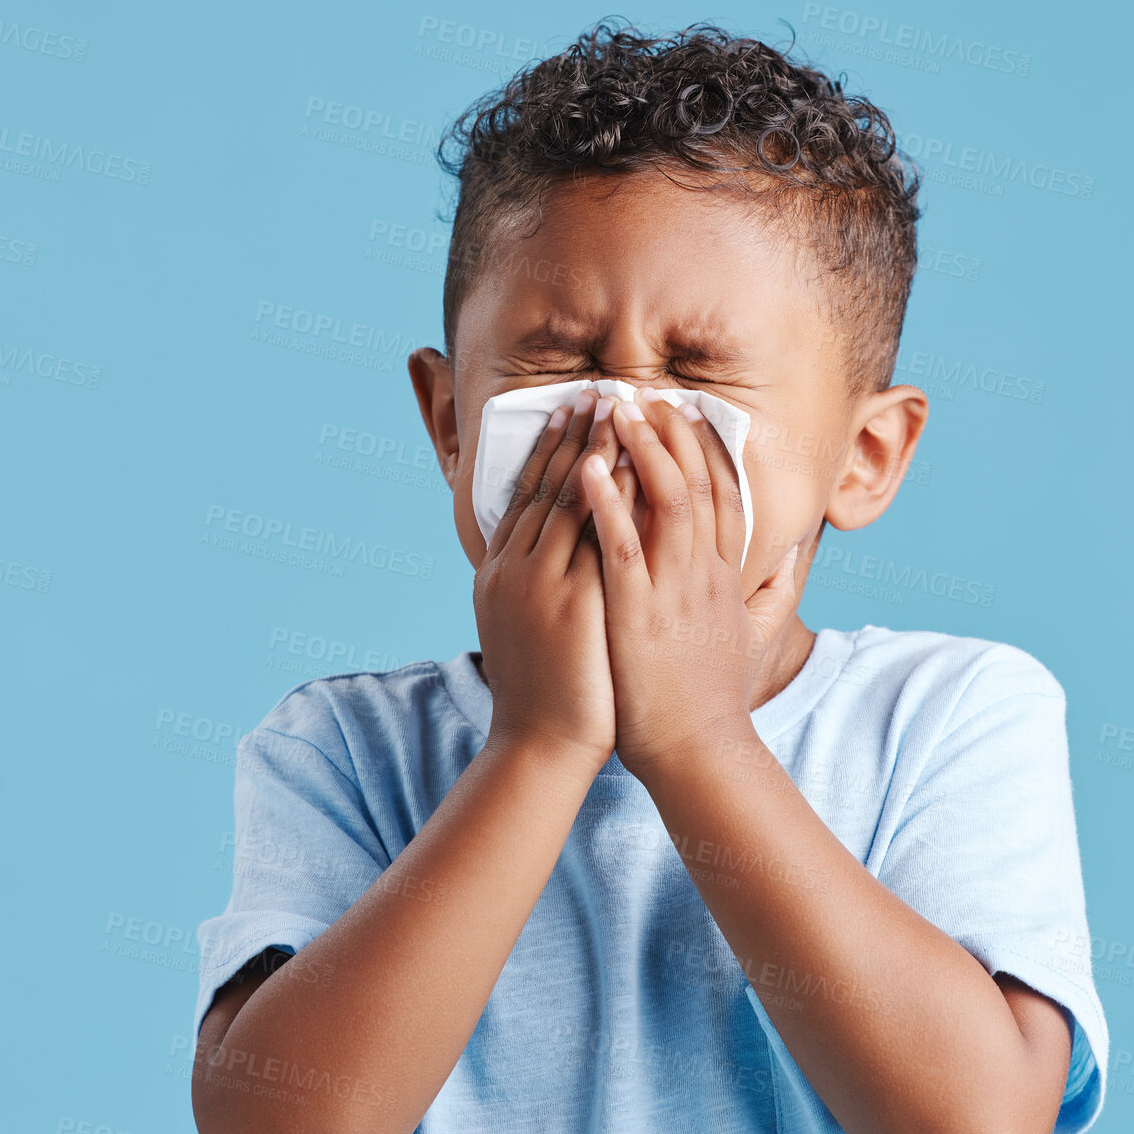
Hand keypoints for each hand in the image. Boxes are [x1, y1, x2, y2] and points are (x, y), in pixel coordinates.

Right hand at [473, 390, 633, 771]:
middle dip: (575, 433)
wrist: (540, 745)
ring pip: (567, 498)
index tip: (574, 409)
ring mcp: (540, 584)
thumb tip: (550, 551)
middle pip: (545, 484)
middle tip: (599, 388)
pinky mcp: (572, 603)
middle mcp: (514, 568)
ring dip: (595, 449)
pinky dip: (611, 496)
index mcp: (501, 571)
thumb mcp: (524, 626)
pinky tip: (632, 465)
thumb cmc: (545, 691)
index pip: (526, 493)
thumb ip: (534, 582)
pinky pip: (595, 535)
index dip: (551, 447)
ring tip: (619, 408)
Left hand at [579, 388, 801, 780]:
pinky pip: (623, 546)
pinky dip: (608, 503)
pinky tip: (590, 468)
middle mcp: (706, 574)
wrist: (700, 751)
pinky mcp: (640, 613)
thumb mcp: (748, 639)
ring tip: (617, 408)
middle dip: (671, 433)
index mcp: (725, 578)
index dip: (705, 449)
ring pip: (667, 501)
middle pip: (698, 483)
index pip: (723, 496)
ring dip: (643, 449)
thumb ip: (766, 594)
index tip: (685, 413)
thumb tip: (786, 559)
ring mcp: (675, 591)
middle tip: (645, 392)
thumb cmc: (712, 701)